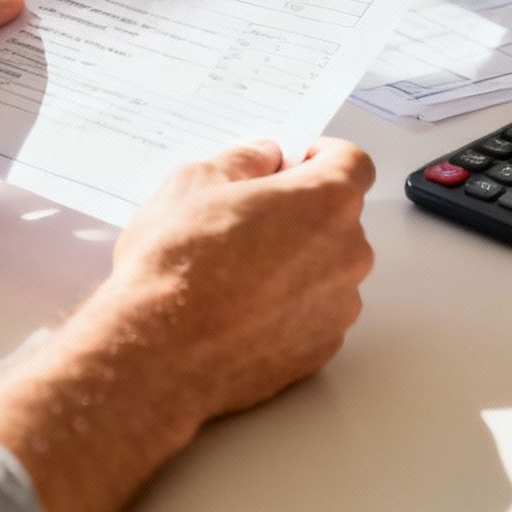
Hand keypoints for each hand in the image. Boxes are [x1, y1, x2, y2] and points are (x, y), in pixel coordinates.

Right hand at [90, 137, 377, 422]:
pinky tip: (241, 309)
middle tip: (247, 219)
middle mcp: (347, 253)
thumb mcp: (196, 182)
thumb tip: (263, 159)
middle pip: (338, 217)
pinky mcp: (322, 349)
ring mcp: (339, 306)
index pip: (352, 162)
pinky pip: (315, 312)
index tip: (292, 165)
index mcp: (326, 201)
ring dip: (297, 261)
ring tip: (237, 271)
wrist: (159, 353)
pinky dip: (289, 305)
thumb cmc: (178, 265)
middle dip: (302, 211)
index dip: (320, 157)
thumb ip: (244, 160)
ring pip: (328, 267)